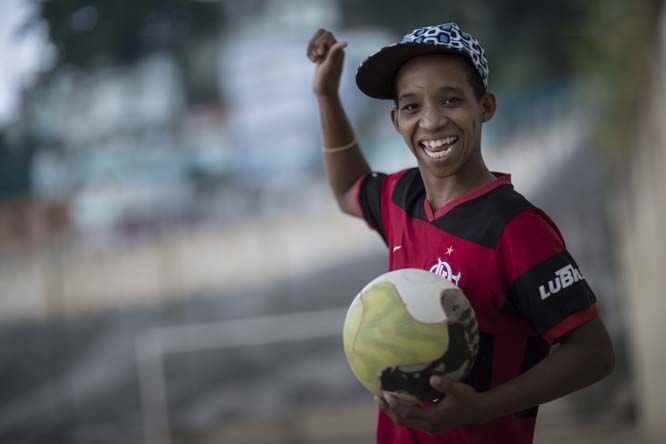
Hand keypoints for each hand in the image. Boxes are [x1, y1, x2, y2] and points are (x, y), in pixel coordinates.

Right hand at [306, 28, 347, 97]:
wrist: (324, 92)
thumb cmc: (328, 81)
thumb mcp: (330, 65)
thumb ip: (334, 52)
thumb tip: (345, 42)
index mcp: (338, 50)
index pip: (327, 34)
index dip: (320, 41)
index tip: (321, 54)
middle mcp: (333, 50)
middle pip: (321, 33)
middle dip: (315, 43)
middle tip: (317, 56)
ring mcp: (326, 53)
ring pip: (315, 40)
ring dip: (311, 47)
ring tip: (314, 58)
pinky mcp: (320, 57)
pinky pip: (312, 47)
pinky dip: (309, 52)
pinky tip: (313, 61)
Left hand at [375, 376, 491, 434]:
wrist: (477, 411)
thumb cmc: (467, 398)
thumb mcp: (459, 389)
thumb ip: (445, 384)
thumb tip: (431, 378)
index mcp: (434, 417)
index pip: (409, 412)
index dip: (395, 404)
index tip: (385, 393)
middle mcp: (429, 425)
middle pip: (402, 420)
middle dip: (388, 410)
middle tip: (376, 397)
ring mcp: (429, 428)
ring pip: (404, 422)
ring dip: (392, 412)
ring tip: (381, 400)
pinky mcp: (430, 426)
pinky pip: (410, 421)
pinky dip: (400, 412)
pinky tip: (396, 402)